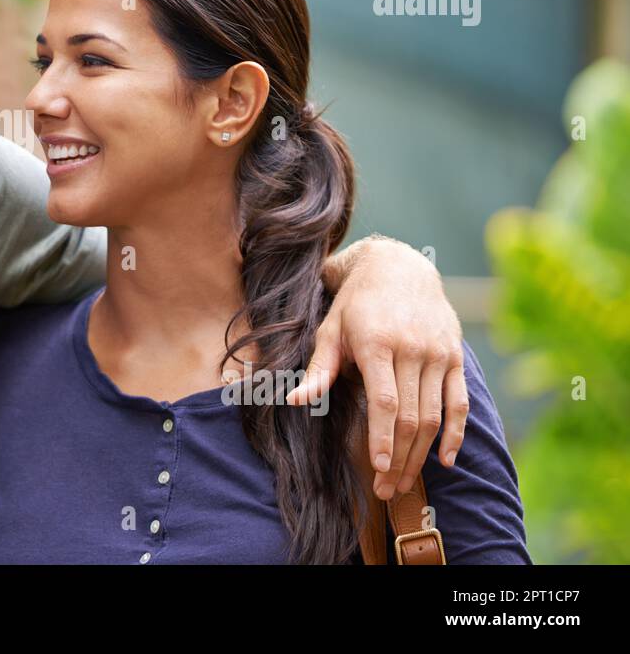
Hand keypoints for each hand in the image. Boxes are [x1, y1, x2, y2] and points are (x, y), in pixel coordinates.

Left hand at [285, 236, 468, 500]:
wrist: (398, 268)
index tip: (378, 467)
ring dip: (421, 454)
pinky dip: (455, 434)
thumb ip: (318, 370)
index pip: (385, 402)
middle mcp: (412, 350)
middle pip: (410, 417)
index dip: (383, 437)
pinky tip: (445, 460)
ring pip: (434, 416)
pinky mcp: (454, 358)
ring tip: (403, 482)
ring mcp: (437, 354)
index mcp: (378, 344)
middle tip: (385, 488)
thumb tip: (296, 401)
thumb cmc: (354, 304)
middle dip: (399, 458)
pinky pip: (459, 403)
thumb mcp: (330, 330)